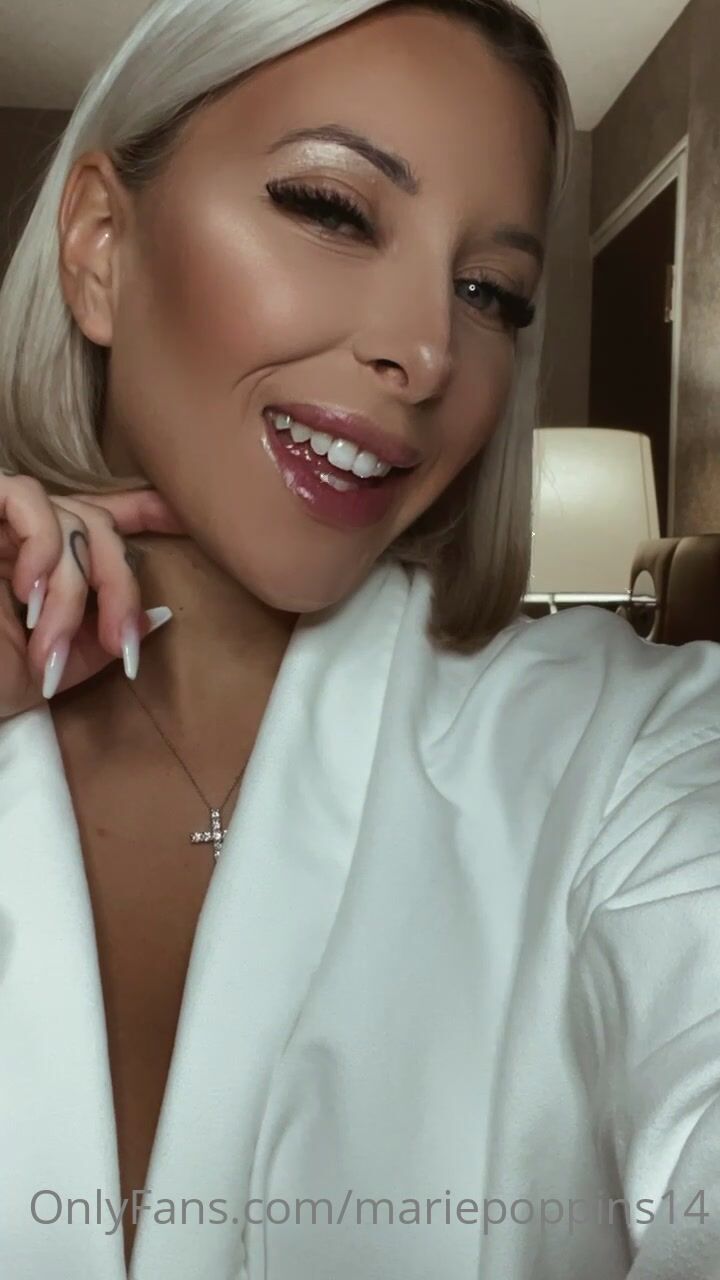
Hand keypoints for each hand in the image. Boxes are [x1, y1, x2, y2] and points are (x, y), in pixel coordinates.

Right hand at [0, 472, 184, 718]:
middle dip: (120, 585)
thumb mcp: (44, 671)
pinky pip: (26, 497)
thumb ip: (95, 644)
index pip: (94, 521)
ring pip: (71, 516)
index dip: (142, 510)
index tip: (182, 516)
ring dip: (75, 586)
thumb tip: (157, 620)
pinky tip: (28, 591)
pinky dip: (43, 545)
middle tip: (118, 643)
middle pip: (98, 524)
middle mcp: (16, 535)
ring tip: (49, 637)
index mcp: (34, 564)